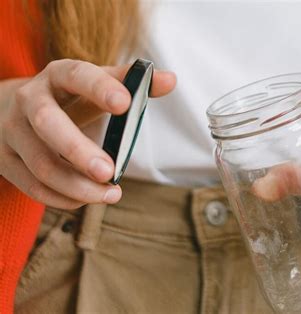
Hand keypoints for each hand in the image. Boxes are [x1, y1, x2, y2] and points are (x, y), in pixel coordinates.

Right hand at [0, 59, 175, 208]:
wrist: (18, 109)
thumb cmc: (70, 98)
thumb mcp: (98, 85)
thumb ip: (132, 83)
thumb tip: (171, 80)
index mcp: (57, 76)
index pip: (76, 75)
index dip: (99, 88)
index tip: (125, 105)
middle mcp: (29, 100)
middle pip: (47, 124)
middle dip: (79, 150)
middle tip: (110, 172)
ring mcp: (12, 132)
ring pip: (41, 164)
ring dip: (77, 186)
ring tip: (110, 194)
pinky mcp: (6, 160)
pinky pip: (33, 187)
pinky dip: (63, 198)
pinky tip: (87, 200)